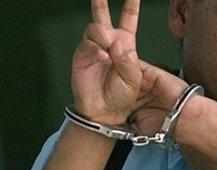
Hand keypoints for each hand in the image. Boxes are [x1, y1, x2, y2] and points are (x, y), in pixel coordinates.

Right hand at [71, 0, 144, 124]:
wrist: (105, 111)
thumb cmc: (122, 95)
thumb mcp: (134, 78)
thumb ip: (127, 59)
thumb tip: (115, 41)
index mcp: (126, 43)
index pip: (129, 18)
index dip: (131, 4)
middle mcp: (109, 41)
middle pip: (103, 14)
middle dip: (100, 0)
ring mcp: (94, 46)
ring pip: (96, 27)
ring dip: (104, 36)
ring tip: (108, 53)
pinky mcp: (82, 54)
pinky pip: (88, 42)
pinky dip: (96, 48)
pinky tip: (102, 57)